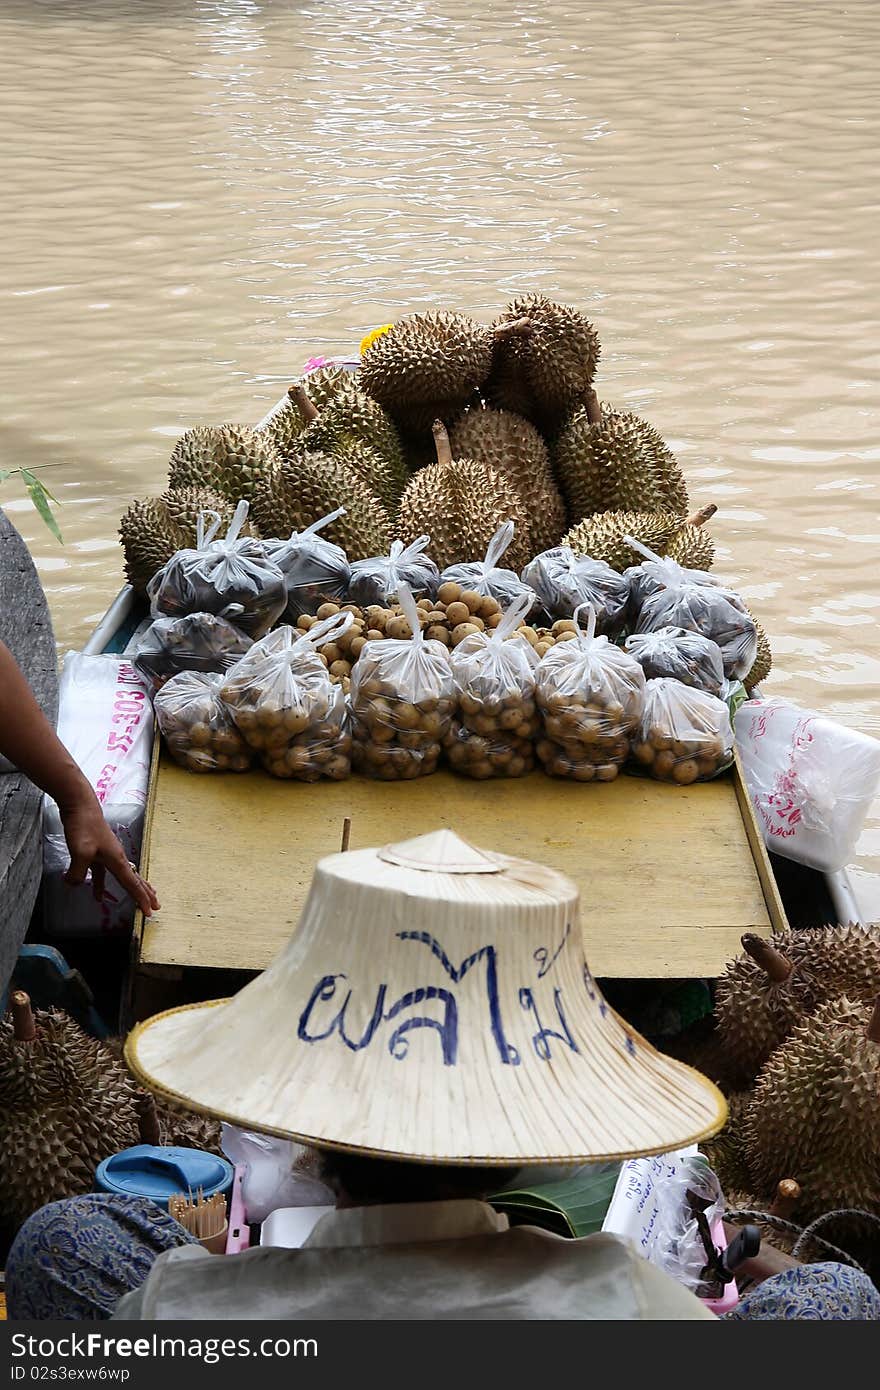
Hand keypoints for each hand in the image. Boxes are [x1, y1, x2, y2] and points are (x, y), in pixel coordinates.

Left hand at [59, 785, 159, 917]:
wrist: (80, 805)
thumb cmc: (85, 826)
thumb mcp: (80, 852)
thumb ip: (78, 873)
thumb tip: (74, 884)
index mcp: (117, 860)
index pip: (133, 884)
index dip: (141, 899)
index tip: (149, 912)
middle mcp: (116, 858)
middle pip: (135, 880)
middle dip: (145, 894)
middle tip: (155, 906)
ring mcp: (108, 854)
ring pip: (123, 876)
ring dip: (131, 889)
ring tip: (138, 900)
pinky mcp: (97, 852)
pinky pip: (103, 873)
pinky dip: (102, 884)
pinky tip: (97, 894)